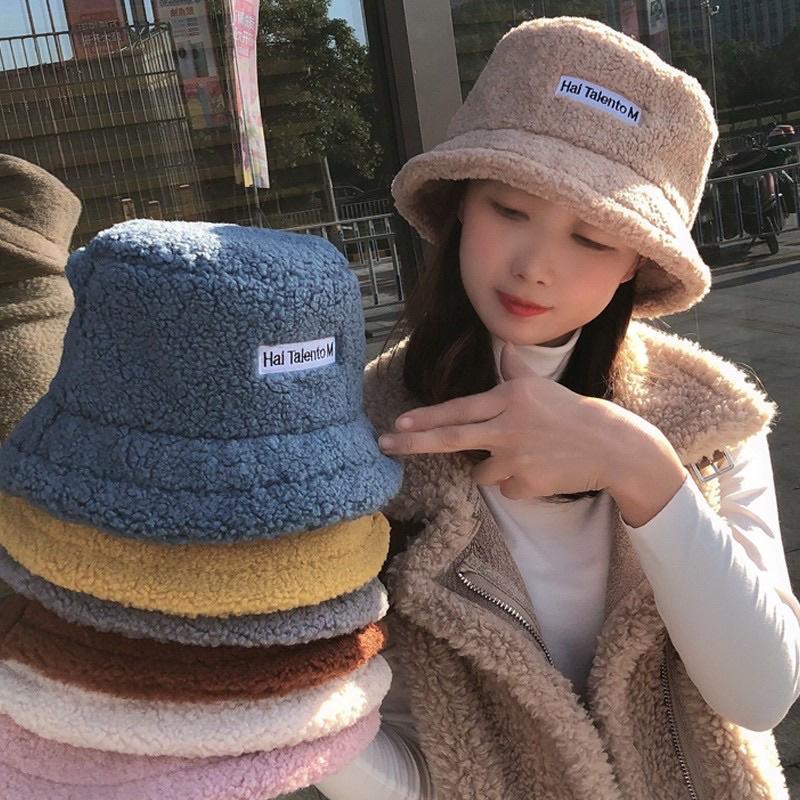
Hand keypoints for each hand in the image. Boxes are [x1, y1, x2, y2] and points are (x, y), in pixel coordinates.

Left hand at [378, 342, 629, 499]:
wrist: (609, 445)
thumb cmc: (571, 412)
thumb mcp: (542, 386)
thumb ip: (515, 370)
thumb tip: (504, 345)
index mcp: (509, 399)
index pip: (458, 409)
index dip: (426, 418)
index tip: (398, 424)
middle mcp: (507, 426)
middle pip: (451, 438)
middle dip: (413, 443)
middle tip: (384, 445)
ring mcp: (516, 456)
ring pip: (480, 472)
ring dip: (494, 467)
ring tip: (526, 455)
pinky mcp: (525, 484)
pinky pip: (504, 488)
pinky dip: (515, 483)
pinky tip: (539, 471)